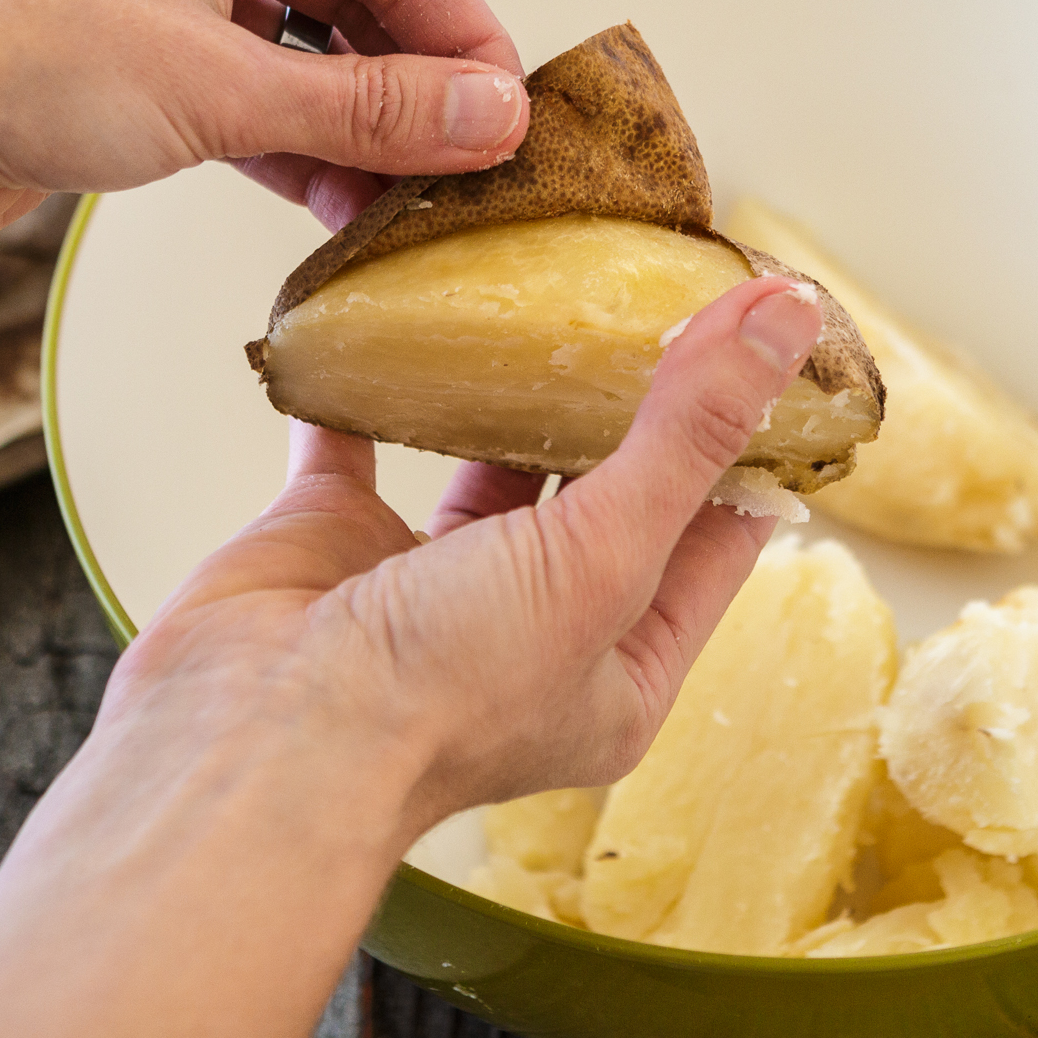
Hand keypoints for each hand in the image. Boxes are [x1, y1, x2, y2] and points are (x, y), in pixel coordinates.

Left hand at [0, 0, 529, 246]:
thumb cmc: (6, 50)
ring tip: (418, 210)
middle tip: (479, 176)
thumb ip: (369, 107)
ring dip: (360, 134)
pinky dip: (299, 151)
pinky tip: (345, 213)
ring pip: (308, 56)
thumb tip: (495, 121)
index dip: (462, 37)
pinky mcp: (138, 56)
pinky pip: (254, 98)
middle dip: (414, 91)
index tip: (516, 120)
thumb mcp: (219, 86)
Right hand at [0, 278, 825, 1037]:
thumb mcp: (604, 557)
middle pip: (610, 492)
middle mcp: (532, 631)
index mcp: (621, 668)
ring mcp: (429, 587)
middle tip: (671, 290)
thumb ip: (690, 434)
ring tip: (562, 291)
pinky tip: (405, 313)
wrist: (249, 747)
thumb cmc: (435, 698)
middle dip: (641, 399)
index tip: (770, 337)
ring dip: (522, 387)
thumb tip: (789, 325)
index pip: (717, 536)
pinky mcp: (333, 542)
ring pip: (494, 466)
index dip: (749, 438)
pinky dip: (378, 381)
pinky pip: (361, 441)